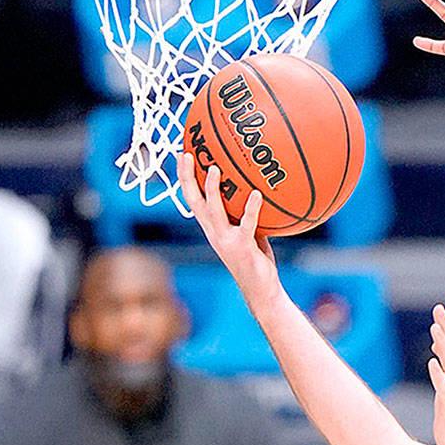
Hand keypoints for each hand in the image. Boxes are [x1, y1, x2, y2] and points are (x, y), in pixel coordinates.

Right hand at [176, 154, 278, 305]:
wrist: (260, 290)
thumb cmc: (257, 260)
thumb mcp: (250, 233)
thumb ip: (248, 214)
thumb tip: (259, 188)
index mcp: (211, 228)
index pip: (192, 199)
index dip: (186, 178)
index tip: (184, 154)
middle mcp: (213, 232)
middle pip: (194, 200)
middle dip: (187, 177)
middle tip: (187, 154)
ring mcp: (225, 240)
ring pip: (214, 210)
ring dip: (213, 189)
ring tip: (215, 169)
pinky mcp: (242, 247)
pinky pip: (246, 224)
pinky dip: (251, 209)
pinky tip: (258, 194)